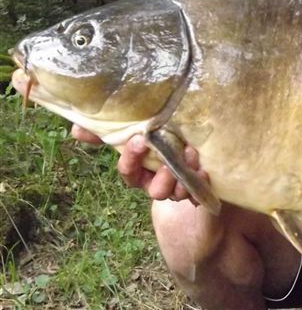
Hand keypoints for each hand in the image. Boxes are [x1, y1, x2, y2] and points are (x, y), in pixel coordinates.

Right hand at [71, 124, 206, 204]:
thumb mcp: (138, 135)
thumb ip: (110, 132)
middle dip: (160, 175)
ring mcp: (179, 188)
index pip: (129, 171)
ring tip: (191, 155)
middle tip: (168, 157)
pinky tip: (205, 170)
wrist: (195, 169)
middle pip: (154, 187)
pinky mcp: (199, 191)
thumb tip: (76, 129)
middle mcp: (158, 182)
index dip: (131, 159)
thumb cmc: (162, 141)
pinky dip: (201, 183)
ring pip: (177, 192)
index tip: (138, 139)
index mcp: (141, 171)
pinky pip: (199, 193)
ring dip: (182, 177)